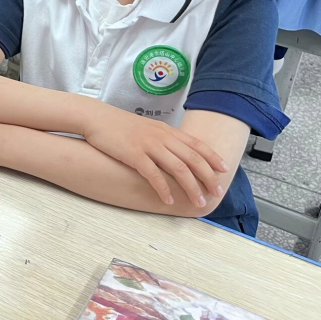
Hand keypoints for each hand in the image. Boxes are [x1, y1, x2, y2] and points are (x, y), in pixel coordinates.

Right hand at [81, 109, 227, 206]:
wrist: (96, 117)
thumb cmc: (118, 125)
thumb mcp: (146, 128)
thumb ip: (163, 138)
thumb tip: (176, 152)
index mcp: (166, 130)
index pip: (196, 144)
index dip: (212, 157)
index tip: (224, 170)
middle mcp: (161, 137)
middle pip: (192, 158)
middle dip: (208, 177)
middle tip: (217, 192)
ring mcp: (148, 145)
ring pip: (178, 167)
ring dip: (190, 187)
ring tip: (198, 201)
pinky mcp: (133, 154)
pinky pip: (153, 174)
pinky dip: (163, 189)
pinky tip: (168, 200)